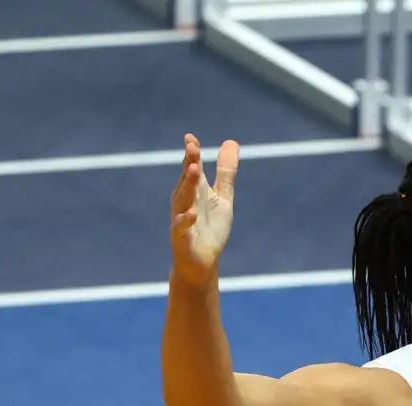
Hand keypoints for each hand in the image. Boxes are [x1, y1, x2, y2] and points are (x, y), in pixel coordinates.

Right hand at [170, 133, 238, 285]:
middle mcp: (185, 201)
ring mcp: (181, 218)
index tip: (191, 137)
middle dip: (189, 163)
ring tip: (193, 170)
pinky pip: (181, 227)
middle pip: (187, 180)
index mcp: (194, 190)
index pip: (192, 167)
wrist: (202, 262)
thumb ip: (226, 172)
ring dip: (186, 184)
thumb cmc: (210, 227)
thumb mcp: (223, 197)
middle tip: (192, 147)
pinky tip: (192, 213)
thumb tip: (231, 142)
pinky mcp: (181, 238)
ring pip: (182, 199)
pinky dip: (185, 219)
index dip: (192, 153)